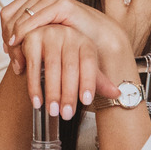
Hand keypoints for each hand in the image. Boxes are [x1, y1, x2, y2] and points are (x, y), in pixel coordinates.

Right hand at [0, 0, 133, 120]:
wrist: (42, 36)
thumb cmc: (66, 56)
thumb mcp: (83, 67)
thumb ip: (98, 81)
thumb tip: (118, 94)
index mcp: (85, 42)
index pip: (89, 63)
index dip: (88, 82)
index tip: (86, 101)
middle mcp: (69, 35)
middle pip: (70, 68)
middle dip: (68, 94)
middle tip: (66, 115)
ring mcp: (50, 34)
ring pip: (51, 67)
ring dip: (51, 92)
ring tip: (52, 111)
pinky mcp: (32, 38)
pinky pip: (33, 64)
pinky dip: (34, 85)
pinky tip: (36, 100)